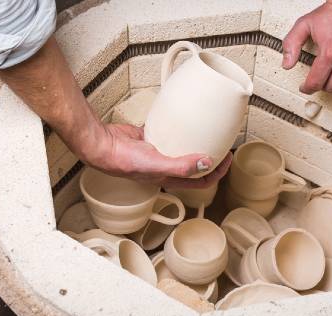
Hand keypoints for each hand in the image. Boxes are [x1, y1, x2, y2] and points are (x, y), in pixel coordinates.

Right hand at [0, 37, 230, 188]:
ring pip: (184, 148)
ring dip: (197, 141)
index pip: (202, 180)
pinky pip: (171, 132)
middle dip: (212, 156)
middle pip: (196, 164)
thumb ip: (182, 166)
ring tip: (209, 129)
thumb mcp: (157, 165)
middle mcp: (168, 167)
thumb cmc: (124, 161)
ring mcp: (160, 151)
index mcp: (172, 178)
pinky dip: (180, 128)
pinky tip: (186, 119)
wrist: (103, 145)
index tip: (228, 158)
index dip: (218, 172)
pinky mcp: (152, 137)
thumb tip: (208, 162)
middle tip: (224, 142)